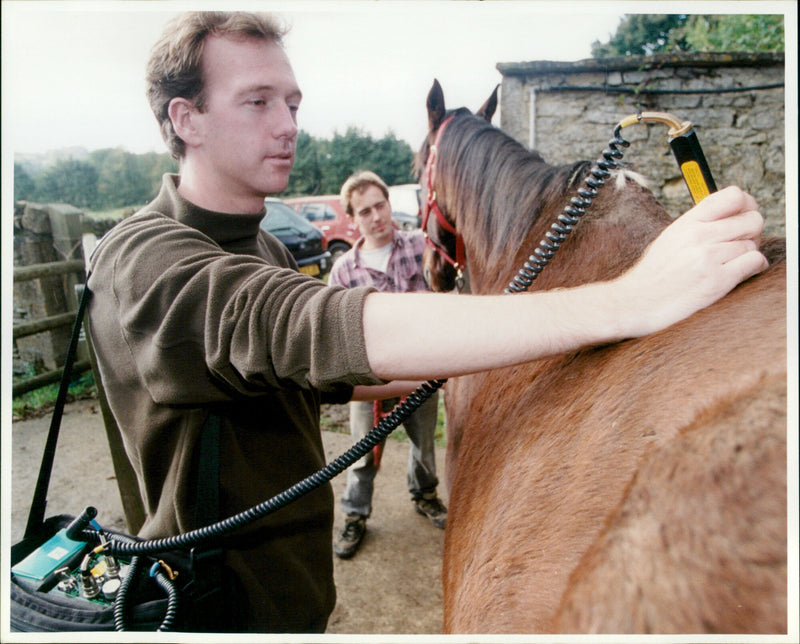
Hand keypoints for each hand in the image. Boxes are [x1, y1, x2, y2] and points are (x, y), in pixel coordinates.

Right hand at [617, 186, 767, 335]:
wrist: (637, 301)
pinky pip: (754, 262)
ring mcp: (708, 257)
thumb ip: (701, 223)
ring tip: (730, 264)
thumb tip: (736, 213)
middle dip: (751, 233)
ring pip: (753, 244)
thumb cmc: (656, 273)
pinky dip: (753, 268)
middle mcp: (698, 235)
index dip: (747, 205)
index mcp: (688, 222)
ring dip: (747, 255)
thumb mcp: (672, 237)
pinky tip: (738, 273)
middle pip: (752, 220)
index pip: (734, 196)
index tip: (743, 216)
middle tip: (739, 244)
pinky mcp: (717, 280)